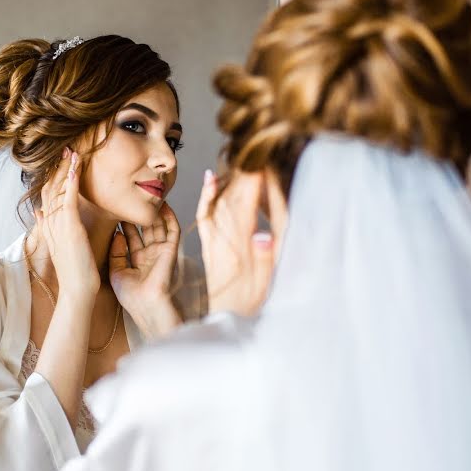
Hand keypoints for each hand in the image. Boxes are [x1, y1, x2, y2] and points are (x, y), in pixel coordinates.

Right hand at [35, 148, 99, 298]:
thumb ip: (47, 226)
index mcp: (47, 224)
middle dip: (56, 168)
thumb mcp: (57, 244)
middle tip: (64, 148)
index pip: (47, 195)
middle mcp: (49, 221)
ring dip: (64, 168)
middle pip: (50, 188)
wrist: (77, 288)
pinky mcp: (70, 225)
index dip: (52, 177)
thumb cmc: (73, 269)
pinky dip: (71, 180)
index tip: (58, 161)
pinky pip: (69, 197)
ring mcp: (58, 223)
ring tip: (71, 150)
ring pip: (58, 189)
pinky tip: (75, 165)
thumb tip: (38, 212)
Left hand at [108, 202, 182, 337]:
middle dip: (138, 214)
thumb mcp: (116, 272)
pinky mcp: (171, 250)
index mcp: (137, 261)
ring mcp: (161, 252)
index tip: (115, 209)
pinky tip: (163, 205)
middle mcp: (149, 255)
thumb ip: (116, 252)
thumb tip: (117, 234)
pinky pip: (172, 230)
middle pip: (144, 229)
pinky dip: (169, 217)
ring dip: (154, 212)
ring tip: (147, 196)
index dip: (124, 223)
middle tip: (130, 197)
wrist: (146, 305)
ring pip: (158, 227)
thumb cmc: (130, 295)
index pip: (130, 237)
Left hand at [196, 169, 274, 316]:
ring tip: (241, 159)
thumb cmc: (251, 306)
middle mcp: (224, 243)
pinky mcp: (210, 248)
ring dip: (230, 180)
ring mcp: (215, 243)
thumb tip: (263, 235)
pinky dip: (208, 197)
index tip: (262, 160)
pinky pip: (205, 217)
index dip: (254, 182)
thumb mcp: (265, 287)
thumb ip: (265, 260)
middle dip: (243, 175)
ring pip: (219, 204)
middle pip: (232, 200)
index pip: (246, 206)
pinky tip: (210, 178)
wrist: (227, 321)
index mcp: (240, 250)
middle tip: (253, 150)